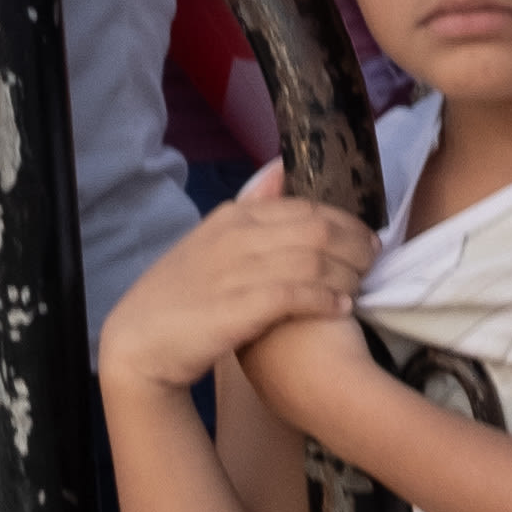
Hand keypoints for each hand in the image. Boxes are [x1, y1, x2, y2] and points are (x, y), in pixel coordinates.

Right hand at [100, 164, 380, 395]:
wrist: (138, 344)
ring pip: (315, 260)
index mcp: (231, 217)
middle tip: (374, 260)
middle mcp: (236, 236)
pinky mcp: (239, 307)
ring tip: (361, 285)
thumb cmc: (179, 296)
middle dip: (354, 244)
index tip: (365, 236)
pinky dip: (326, 298)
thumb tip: (281, 167)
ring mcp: (236, 270)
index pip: (305, 206)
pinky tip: (341, 308)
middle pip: (318, 229)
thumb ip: (250, 208)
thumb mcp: (210, 241)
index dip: (344, 221)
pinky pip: (298, 294)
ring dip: (347, 273)